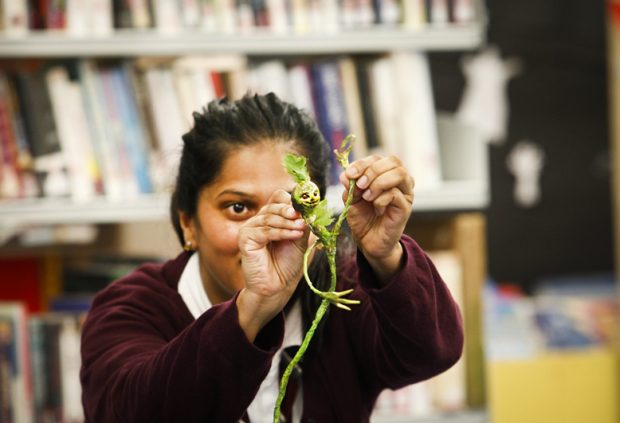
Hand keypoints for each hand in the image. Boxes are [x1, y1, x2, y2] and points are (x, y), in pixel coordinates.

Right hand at [236, 189, 308, 340]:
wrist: (277, 286)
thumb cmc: (288, 264)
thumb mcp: (300, 239)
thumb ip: (302, 223)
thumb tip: (309, 208)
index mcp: (272, 217)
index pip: (279, 197)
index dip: (292, 201)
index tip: (306, 208)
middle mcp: (259, 220)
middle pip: (275, 204)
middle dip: (291, 211)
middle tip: (304, 218)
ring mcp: (250, 228)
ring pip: (270, 217)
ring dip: (288, 223)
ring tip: (301, 229)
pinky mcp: (245, 238)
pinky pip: (264, 230)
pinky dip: (281, 232)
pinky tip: (293, 235)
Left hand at [340, 155, 413, 280]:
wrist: (368, 241)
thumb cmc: (362, 218)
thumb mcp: (351, 198)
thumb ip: (350, 185)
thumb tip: (346, 175)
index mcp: (386, 174)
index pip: (379, 158)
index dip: (363, 163)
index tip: (349, 174)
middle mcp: (400, 181)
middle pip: (394, 161)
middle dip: (372, 171)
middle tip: (359, 185)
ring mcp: (405, 193)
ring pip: (399, 174)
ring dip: (378, 182)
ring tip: (367, 196)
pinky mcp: (406, 207)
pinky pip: (395, 194)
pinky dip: (380, 199)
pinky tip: (376, 208)